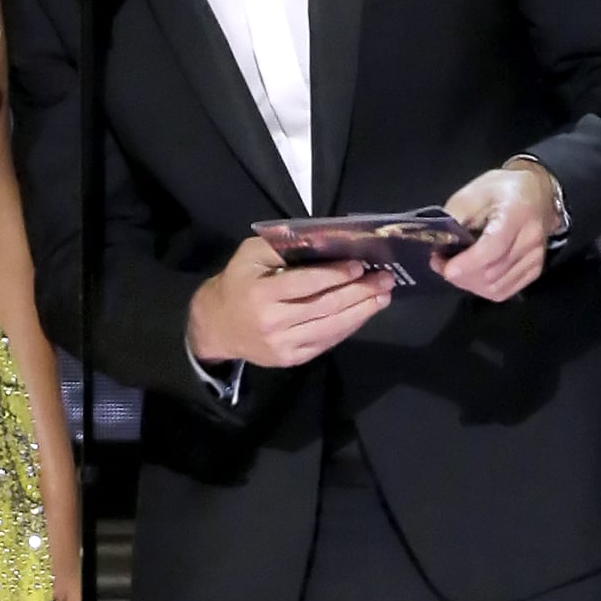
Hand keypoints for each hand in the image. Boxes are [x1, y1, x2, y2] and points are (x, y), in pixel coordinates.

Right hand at [189, 236, 395, 369]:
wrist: (216, 326)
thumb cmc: (237, 283)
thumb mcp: (249, 255)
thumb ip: (280, 246)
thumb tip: (321, 241)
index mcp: (260, 293)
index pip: (305, 284)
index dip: (335, 275)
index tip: (360, 265)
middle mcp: (272, 322)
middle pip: (324, 307)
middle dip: (358, 292)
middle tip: (384, 279)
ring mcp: (283, 344)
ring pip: (330, 328)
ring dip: (361, 312)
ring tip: (382, 296)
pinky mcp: (290, 359)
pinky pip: (325, 343)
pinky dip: (347, 328)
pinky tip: (363, 314)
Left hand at [433, 164, 557, 301]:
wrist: (537, 192)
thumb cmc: (501, 189)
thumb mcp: (472, 192)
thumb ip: (454, 217)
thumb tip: (438, 242)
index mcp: (515, 215)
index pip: (493, 248)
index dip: (467, 263)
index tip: (445, 267)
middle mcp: (530, 241)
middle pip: (492, 273)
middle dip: (460, 274)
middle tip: (440, 262)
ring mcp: (535, 258)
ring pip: (496, 287)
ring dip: (469, 284)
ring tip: (453, 268)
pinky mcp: (534, 270)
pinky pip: (505, 291)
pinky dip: (483, 289)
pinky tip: (471, 276)